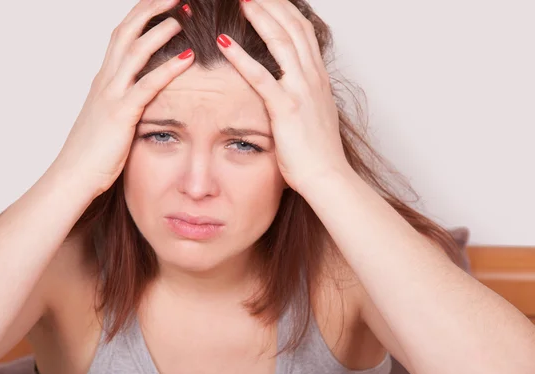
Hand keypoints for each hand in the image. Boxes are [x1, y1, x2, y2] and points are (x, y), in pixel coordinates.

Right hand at [52, 0, 193, 197]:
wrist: (72, 176)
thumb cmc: (91, 153)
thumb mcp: (106, 119)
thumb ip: (121, 102)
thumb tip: (135, 96)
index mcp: (103, 80)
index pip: (121, 35)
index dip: (141, 15)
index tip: (161, 2)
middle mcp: (105, 80)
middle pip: (127, 31)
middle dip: (151, 9)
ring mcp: (111, 95)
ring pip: (135, 51)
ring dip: (160, 29)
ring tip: (183, 14)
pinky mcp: (121, 114)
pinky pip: (147, 85)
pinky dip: (168, 68)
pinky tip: (188, 57)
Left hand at [216, 0, 348, 193]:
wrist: (328, 177)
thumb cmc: (317, 152)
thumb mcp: (313, 115)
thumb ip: (302, 96)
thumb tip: (291, 89)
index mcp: (318, 78)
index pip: (302, 31)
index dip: (285, 11)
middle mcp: (313, 77)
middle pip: (293, 27)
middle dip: (273, 3)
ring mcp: (302, 91)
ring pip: (281, 42)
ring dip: (260, 17)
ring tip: (241, 0)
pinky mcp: (286, 108)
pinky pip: (261, 77)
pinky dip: (241, 57)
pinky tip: (223, 42)